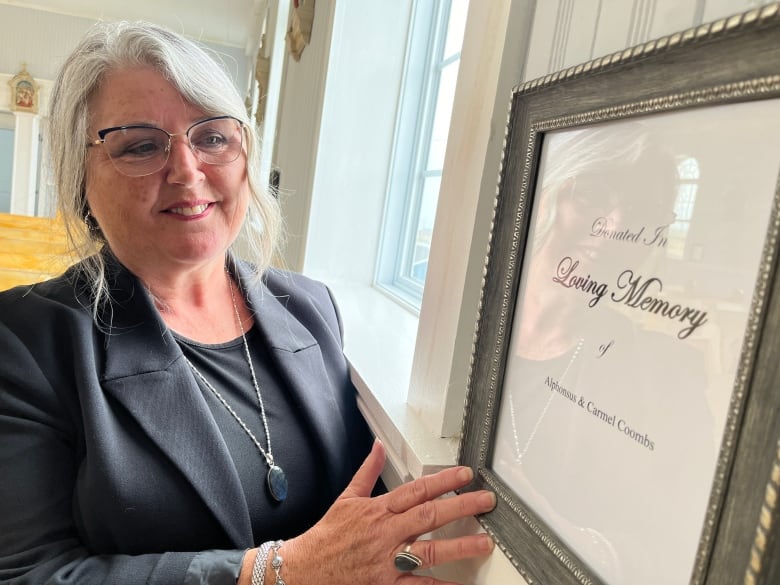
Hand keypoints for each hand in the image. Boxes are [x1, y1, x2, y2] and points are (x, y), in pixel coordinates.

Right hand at [280, 439, 495, 583]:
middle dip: (461, 506)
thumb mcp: (345, 499)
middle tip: (486, 501)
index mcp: (378, 510)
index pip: (417, 490)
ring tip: (484, 542)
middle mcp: (386, 534)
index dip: (443, 481)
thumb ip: (367, 473)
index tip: (465, 475)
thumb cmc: (326, 537)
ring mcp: (387, 561)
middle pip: (430, 516)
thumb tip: (377, 447)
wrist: (304, 571)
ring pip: (429, 551)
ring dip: (460, 546)